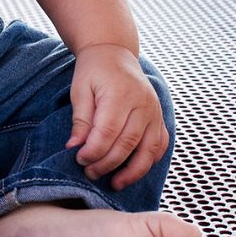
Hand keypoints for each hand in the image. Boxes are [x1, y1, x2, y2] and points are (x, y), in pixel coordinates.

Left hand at [66, 43, 168, 189]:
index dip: (94, 151)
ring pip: (148, 149)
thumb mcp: (80, 90)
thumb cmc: (94, 71)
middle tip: (91, 173)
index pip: (108, 131)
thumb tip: (75, 147)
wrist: (114, 52)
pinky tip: (135, 171)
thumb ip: (81, 119)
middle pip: (128, 143)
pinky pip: (160, 144)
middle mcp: (142, 103)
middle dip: (108, 163)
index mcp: (120, 94)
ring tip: (115, 183)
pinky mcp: (159, 117)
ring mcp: (154, 111)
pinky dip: (150, 161)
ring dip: (132, 171)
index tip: (80, 159)